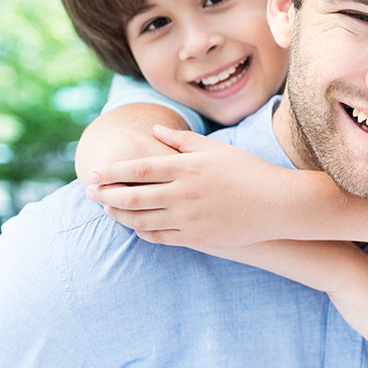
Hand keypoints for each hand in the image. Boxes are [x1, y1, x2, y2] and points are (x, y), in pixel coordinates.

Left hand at [86, 125, 309, 246]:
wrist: (277, 203)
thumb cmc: (248, 171)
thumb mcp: (216, 149)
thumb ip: (182, 140)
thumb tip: (154, 130)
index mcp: (187, 167)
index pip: (138, 169)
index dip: (111, 172)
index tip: (93, 173)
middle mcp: (183, 192)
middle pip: (132, 196)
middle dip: (106, 195)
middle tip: (90, 193)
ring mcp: (189, 217)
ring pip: (142, 220)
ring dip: (120, 215)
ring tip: (109, 210)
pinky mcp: (197, 236)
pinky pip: (160, 237)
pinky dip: (143, 232)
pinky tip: (137, 226)